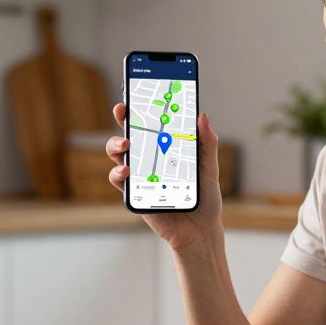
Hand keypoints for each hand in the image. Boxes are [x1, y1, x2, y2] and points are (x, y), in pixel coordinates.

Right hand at [105, 103, 224, 249]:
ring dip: (115, 144)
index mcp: (166, 148)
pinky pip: (119, 180)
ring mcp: (139, 175)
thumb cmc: (205, 197)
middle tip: (123, 111)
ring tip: (125, 144)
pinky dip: (118, 172)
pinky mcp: (134, 193)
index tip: (136, 94)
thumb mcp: (209, 168)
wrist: (200, 230)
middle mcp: (149, 159)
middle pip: (129, 133)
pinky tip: (127, 171)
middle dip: (123, 119)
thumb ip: (207, 143)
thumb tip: (203, 115)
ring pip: (118, 154)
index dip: (141, 108)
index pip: (151, 123)